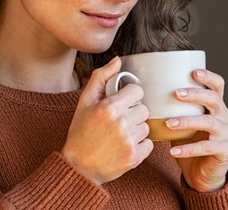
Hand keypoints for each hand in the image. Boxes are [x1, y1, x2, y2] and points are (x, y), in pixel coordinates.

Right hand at [61, 57, 153, 184]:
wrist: (78, 166)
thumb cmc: (80, 132)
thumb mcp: (85, 102)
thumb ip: (101, 78)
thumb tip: (117, 60)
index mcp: (109, 107)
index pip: (137, 91)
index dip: (129, 96)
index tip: (121, 104)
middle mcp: (121, 123)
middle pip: (143, 109)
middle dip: (133, 113)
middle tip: (118, 121)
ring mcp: (129, 141)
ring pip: (146, 126)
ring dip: (136, 130)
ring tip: (119, 135)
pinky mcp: (135, 157)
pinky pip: (149, 144)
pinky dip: (140, 146)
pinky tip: (124, 147)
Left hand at [167, 69, 227, 192]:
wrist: (200, 173)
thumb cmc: (188, 143)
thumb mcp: (181, 122)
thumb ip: (172, 108)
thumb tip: (145, 93)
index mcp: (216, 106)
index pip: (218, 85)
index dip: (208, 77)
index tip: (193, 72)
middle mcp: (225, 117)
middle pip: (214, 99)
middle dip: (195, 94)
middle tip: (176, 93)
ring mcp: (227, 134)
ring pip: (209, 123)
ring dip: (187, 121)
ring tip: (168, 123)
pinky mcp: (226, 150)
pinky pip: (207, 147)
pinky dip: (189, 149)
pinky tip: (174, 151)